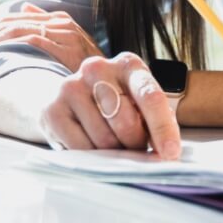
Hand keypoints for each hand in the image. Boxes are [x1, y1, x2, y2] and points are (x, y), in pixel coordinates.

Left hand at [0, 2, 102, 71]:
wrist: (117, 88)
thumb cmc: (92, 76)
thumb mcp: (72, 49)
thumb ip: (48, 28)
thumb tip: (26, 9)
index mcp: (60, 21)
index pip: (13, 20)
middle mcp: (61, 23)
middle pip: (9, 24)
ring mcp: (64, 33)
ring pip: (13, 31)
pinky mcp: (65, 45)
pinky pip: (27, 40)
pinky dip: (5, 49)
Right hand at [38, 52, 181, 158]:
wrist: (72, 96)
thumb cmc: (116, 102)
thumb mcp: (138, 102)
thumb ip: (153, 121)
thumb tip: (165, 152)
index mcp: (128, 65)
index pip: (150, 96)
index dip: (163, 128)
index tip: (170, 153)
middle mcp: (97, 68)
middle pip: (125, 121)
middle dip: (135, 144)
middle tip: (134, 148)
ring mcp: (71, 86)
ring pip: (103, 138)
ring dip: (113, 153)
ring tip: (112, 145)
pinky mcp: (52, 109)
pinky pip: (79, 148)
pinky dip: (91, 157)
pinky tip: (92, 148)